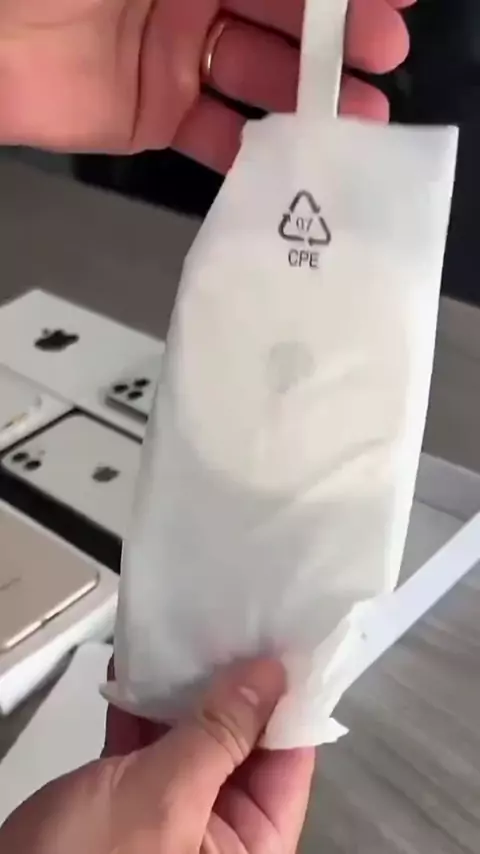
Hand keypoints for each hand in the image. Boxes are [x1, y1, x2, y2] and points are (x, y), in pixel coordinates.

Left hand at [0, 0, 415, 170]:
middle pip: (280, 20)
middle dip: (335, 39)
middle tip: (382, 57)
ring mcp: (173, 60)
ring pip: (255, 81)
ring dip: (309, 100)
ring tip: (359, 119)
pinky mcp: (153, 118)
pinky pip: (213, 137)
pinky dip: (251, 152)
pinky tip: (292, 161)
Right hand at [0, 660, 314, 852]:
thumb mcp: (166, 797)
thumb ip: (219, 735)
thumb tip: (269, 676)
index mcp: (250, 848)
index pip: (288, 762)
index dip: (288, 701)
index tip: (284, 642)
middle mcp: (219, 833)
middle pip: (242, 744)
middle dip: (233, 687)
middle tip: (235, 622)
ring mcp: (172, 815)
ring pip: (192, 738)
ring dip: (185, 689)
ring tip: (191, 632)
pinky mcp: (128, 802)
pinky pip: (147, 744)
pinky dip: (141, 706)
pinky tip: (137, 662)